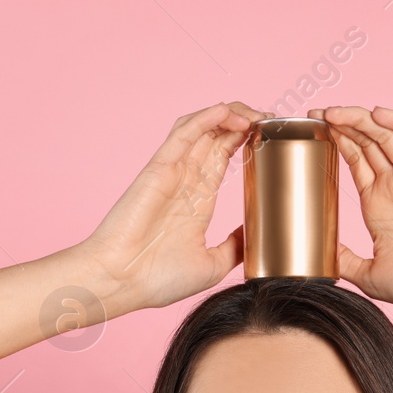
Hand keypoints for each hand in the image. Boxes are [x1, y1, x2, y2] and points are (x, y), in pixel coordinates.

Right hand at [77, 102, 266, 312]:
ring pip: (202, 128)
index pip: (224, 155)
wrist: (122, 282)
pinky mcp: (159, 168)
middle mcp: (186, 180)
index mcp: (198, 199)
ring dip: (229, 114)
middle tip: (270, 118)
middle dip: (245, 121)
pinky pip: (183, 134)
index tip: (271, 135)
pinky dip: (204, 118)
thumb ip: (234, 247)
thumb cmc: (157, 279)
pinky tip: (226, 111)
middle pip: (217, 136)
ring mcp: (173, 171)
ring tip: (254, 114)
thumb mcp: (211, 266)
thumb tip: (254, 235)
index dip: (247, 140)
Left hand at [310, 105, 392, 314]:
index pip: (354, 161)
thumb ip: (344, 260)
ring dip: (360, 120)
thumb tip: (317, 254)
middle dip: (340, 124)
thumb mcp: (370, 276)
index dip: (335, 142)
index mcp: (379, 205)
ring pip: (386, 136)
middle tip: (314, 114)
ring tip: (333, 112)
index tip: (312, 130)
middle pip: (366, 142)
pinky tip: (377, 113)